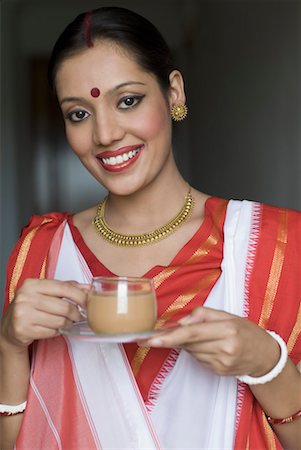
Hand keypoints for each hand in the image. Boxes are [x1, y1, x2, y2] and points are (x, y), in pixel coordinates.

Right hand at [1, 278, 88, 349]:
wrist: (10, 327)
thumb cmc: (32, 306)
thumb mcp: (47, 292)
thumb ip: (67, 287)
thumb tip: (89, 288)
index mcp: (32, 284)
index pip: (63, 288)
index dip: (80, 296)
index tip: (88, 302)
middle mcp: (25, 297)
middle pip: (64, 307)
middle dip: (76, 314)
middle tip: (78, 316)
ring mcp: (22, 314)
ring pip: (59, 321)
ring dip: (67, 324)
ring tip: (66, 322)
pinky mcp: (23, 330)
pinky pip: (51, 332)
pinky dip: (57, 332)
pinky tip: (53, 328)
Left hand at [141, 306, 279, 376]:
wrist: (264, 356)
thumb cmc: (245, 331)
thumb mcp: (228, 315)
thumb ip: (202, 314)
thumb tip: (180, 322)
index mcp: (227, 329)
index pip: (192, 333)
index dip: (169, 337)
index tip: (150, 340)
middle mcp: (224, 348)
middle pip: (188, 343)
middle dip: (173, 338)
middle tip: (158, 335)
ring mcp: (221, 363)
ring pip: (191, 352)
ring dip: (188, 343)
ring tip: (203, 336)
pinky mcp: (218, 372)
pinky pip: (198, 359)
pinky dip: (197, 351)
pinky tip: (208, 346)